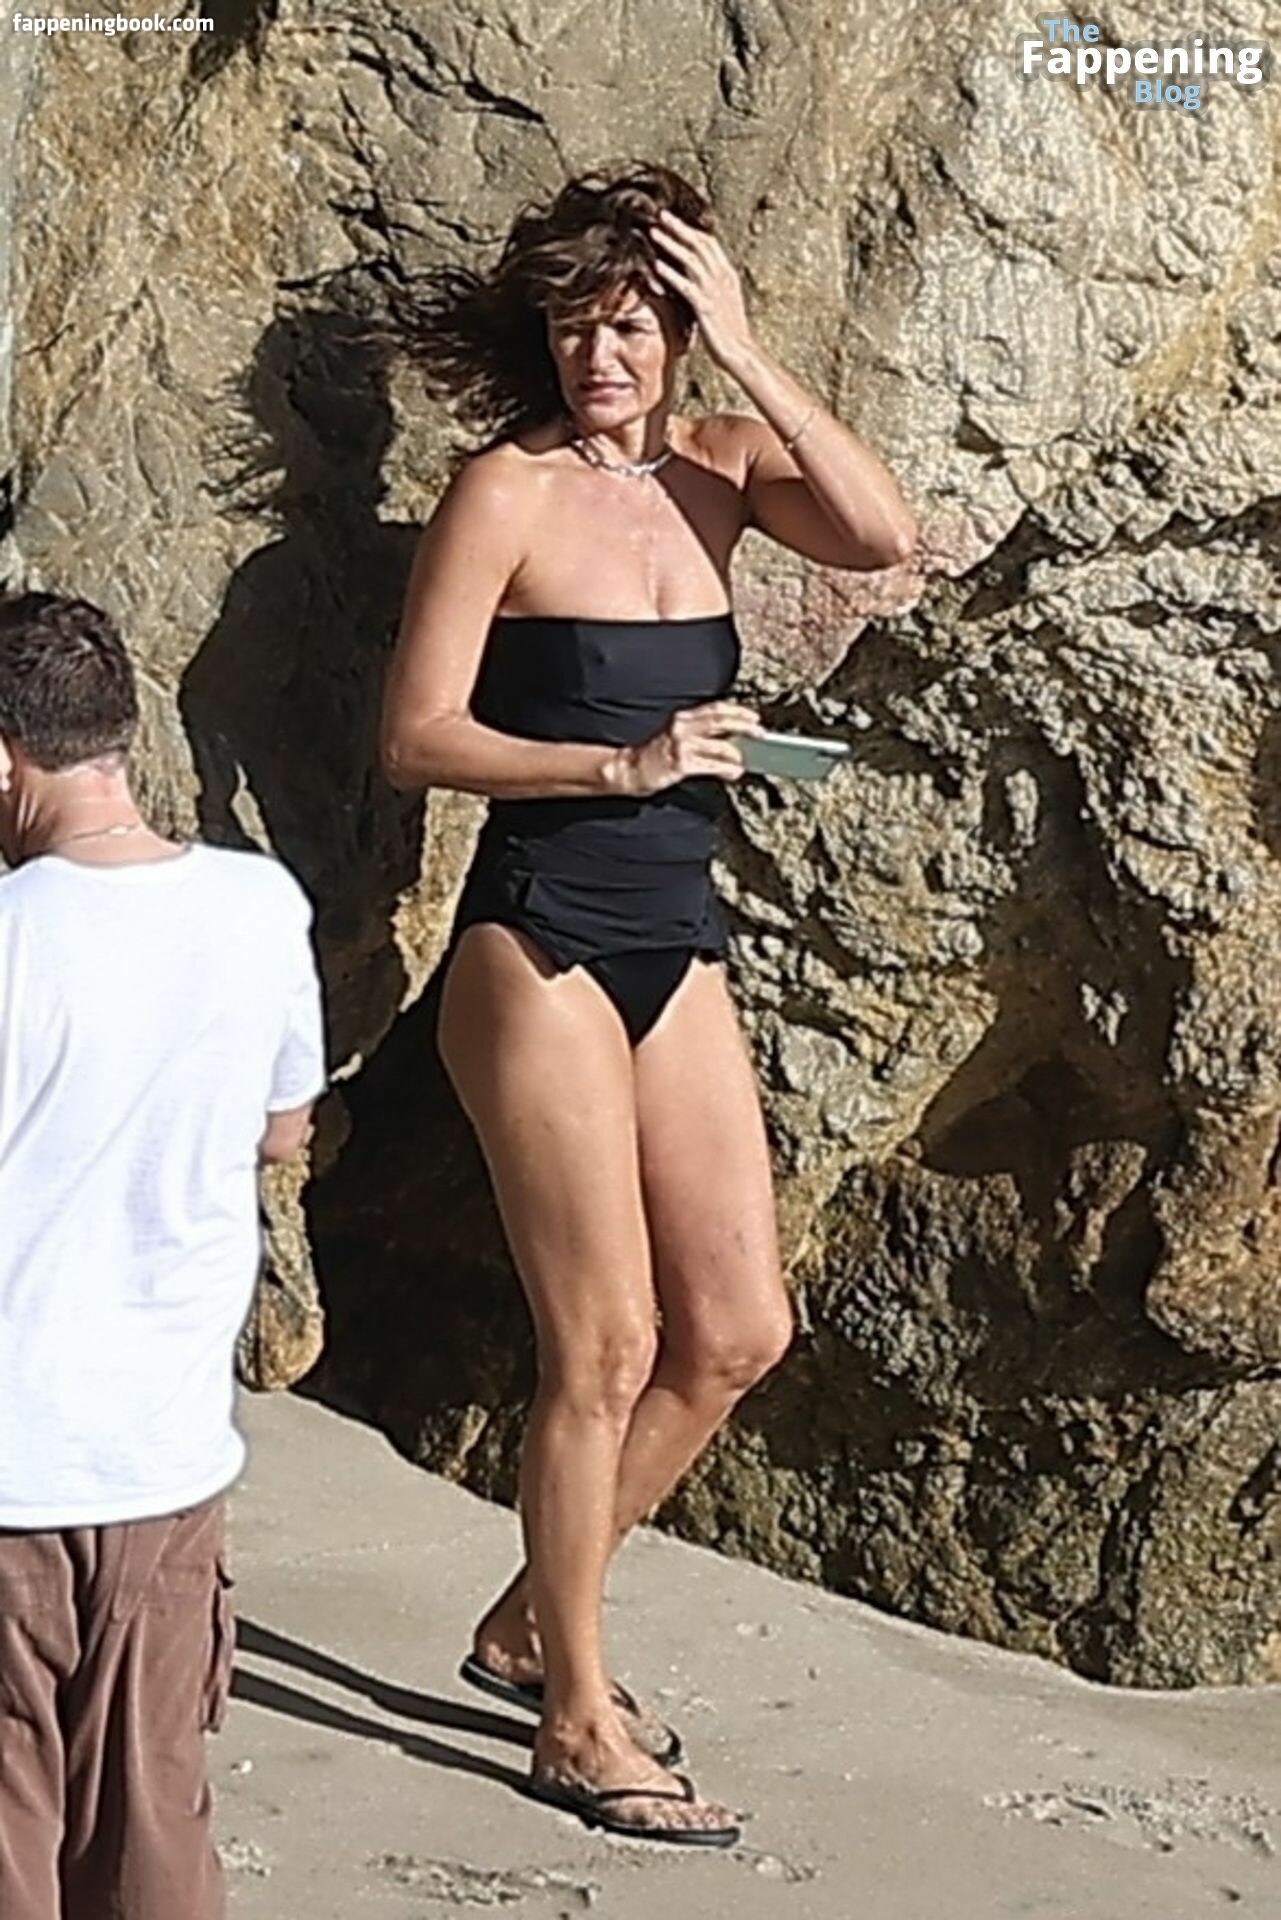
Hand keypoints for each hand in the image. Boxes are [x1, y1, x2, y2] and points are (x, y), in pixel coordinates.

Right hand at [606, 700, 762, 796]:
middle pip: (721, 721)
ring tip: (744, 762)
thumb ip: (700, 736)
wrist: (630, 770)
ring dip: (737, 754)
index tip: (754, 716)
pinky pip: (711, 765)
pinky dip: (727, 769)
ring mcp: (682, 745)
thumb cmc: (656, 756)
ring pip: (719, 745)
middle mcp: (682, 727)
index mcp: (683, 718)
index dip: (737, 711)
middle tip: (761, 732)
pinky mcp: (681, 763)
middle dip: (744, 725)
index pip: (715, 708)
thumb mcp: (677, 737)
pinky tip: (734, 773)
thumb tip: (731, 740)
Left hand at [648, 211, 755, 372]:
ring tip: (654, 232)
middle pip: (700, 244)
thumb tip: (696, 277)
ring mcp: (714, 291)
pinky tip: (657, 265)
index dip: (692, 229)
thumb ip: (712, 286)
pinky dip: (671, 273)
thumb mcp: (723, 302)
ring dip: (671, 244)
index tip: (675, 220)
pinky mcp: (704, 307)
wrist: (740, 353)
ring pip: (691, 259)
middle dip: (680, 228)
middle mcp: (722, 278)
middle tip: (661, 215)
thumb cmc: (730, 332)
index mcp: (727, 275)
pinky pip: (685, 285)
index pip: (710, 243)